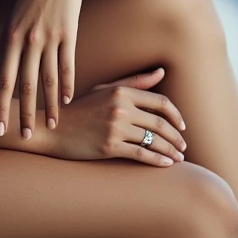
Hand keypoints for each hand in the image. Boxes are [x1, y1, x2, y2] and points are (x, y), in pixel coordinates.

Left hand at [0, 0, 87, 139]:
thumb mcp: (11, 20)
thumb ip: (1, 49)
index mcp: (11, 38)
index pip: (3, 79)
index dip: (0, 106)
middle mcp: (29, 40)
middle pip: (26, 84)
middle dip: (25, 113)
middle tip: (26, 136)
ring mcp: (50, 37)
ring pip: (49, 78)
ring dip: (50, 105)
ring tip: (52, 125)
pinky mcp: (69, 33)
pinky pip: (67, 64)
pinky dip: (67, 83)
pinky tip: (67, 100)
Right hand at [45, 66, 187, 166]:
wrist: (54, 128)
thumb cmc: (81, 108)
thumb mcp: (106, 90)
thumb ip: (135, 82)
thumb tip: (161, 72)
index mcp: (121, 92)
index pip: (160, 103)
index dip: (176, 115)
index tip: (182, 126)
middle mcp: (120, 108)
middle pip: (160, 123)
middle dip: (176, 137)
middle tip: (183, 146)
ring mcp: (115, 128)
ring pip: (153, 140)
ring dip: (170, 150)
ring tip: (178, 157)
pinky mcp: (108, 146)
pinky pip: (140, 154)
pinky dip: (157, 160)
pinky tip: (166, 164)